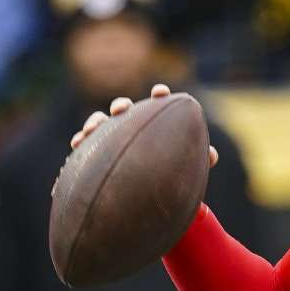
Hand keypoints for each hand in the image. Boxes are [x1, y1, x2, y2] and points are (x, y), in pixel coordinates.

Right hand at [69, 83, 218, 167]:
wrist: (148, 197)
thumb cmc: (172, 177)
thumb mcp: (188, 170)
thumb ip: (200, 160)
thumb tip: (212, 155)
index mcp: (155, 125)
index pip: (158, 104)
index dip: (159, 95)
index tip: (160, 93)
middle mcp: (131, 126)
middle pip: (123, 108)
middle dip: (121, 106)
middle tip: (121, 110)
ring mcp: (111, 138)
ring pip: (99, 123)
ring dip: (94, 122)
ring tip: (91, 130)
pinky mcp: (95, 153)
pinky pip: (84, 145)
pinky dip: (80, 142)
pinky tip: (77, 147)